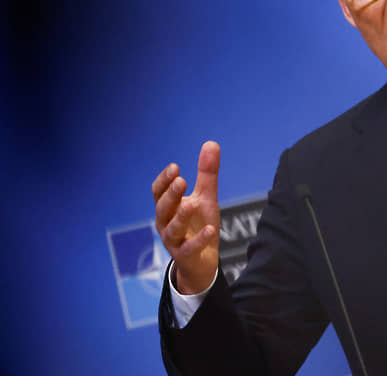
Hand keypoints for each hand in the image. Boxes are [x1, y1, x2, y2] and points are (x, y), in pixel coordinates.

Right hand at [152, 141, 220, 293]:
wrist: (202, 261)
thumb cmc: (198, 224)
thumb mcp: (205, 197)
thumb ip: (207, 174)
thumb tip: (211, 143)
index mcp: (168, 208)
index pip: (158, 193)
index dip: (164, 181)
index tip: (175, 168)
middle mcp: (166, 224)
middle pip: (162, 209)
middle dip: (170, 195)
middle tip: (180, 181)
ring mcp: (174, 241)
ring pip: (172, 229)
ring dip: (181, 216)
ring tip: (192, 204)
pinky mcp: (186, 256)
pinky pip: (190, 248)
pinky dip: (199, 239)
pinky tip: (211, 229)